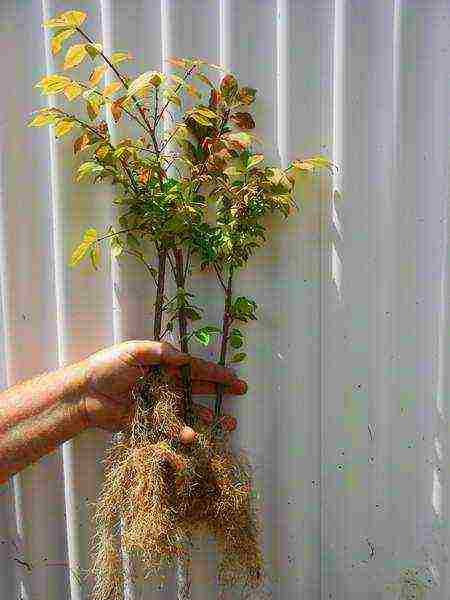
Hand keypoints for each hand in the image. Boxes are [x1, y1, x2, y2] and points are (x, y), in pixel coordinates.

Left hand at [80, 340, 246, 442]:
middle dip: (219, 391)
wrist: (84, 394)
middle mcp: (164, 385)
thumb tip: (184, 358)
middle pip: (197, 388)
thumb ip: (159, 352)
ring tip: (228, 425)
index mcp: (163, 367)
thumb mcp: (132, 351)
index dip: (215, 373)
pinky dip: (182, 434)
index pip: (194, 369)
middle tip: (240, 393)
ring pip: (188, 411)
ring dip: (207, 417)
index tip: (234, 379)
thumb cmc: (106, 367)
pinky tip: (193, 437)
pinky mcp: (148, 424)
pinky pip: (169, 429)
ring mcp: (158, 406)